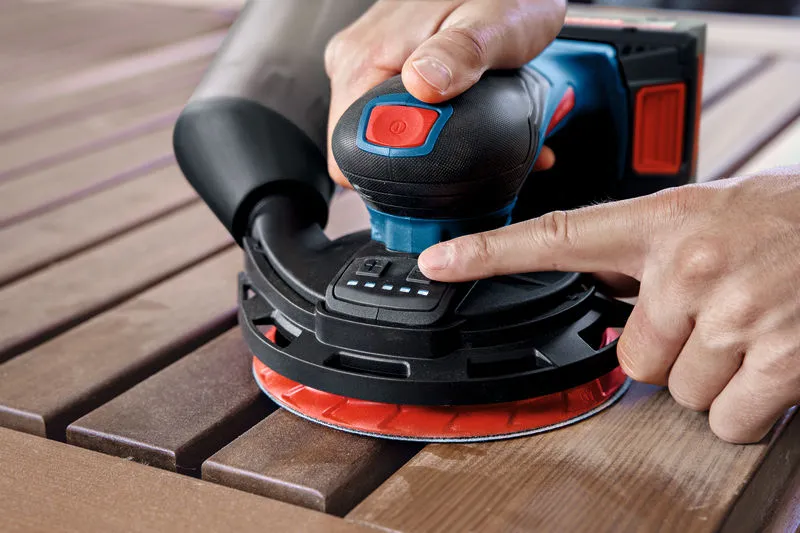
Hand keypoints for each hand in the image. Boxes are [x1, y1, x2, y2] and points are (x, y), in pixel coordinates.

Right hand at [324, 0, 564, 187]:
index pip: (346, 151)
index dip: (385, 176)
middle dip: (417, 165)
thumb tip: (422, 86)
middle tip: (466, 153)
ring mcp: (371, 64)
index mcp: (365, 56)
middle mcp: (358, 61)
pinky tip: (471, 121)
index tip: (431, 176)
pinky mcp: (389, 68)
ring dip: (433, 146)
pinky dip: (436, 126)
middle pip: (366, 148)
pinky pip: (400, 112)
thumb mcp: (494, 24)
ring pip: (387, 133)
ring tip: (476, 133)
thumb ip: (461, 55)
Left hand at [418, 164, 799, 443]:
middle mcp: (688, 266)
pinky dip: (746, 409)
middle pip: (629, 360)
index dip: (489, 253)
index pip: (556, 236)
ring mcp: (732, 313)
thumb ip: (642, 251)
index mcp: (662, 224)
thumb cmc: (783, 222)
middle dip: (666, 353)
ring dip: (710, 378)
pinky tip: (768, 368)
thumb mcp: (703, 216)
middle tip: (710, 319)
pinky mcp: (780, 358)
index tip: (439, 264)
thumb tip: (597, 284)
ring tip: (746, 331)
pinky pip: (726, 421)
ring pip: (676, 392)